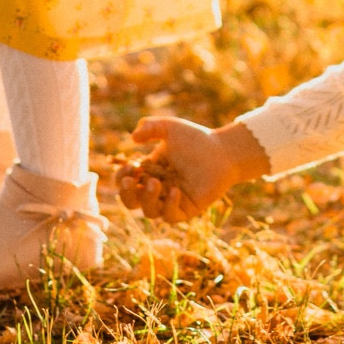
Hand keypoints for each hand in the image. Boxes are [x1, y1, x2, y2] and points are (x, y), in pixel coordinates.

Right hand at [116, 117, 268, 222]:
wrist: (222, 151)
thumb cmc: (196, 139)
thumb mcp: (169, 128)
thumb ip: (150, 127)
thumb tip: (133, 138)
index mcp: (148, 172)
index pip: (126, 182)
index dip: (121, 178)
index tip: (129, 167)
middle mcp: (157, 189)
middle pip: (132, 202)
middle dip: (126, 193)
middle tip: (132, 180)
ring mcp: (170, 201)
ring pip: (149, 212)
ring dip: (147, 198)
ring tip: (155, 182)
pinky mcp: (186, 210)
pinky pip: (170, 216)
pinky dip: (169, 205)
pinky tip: (175, 190)